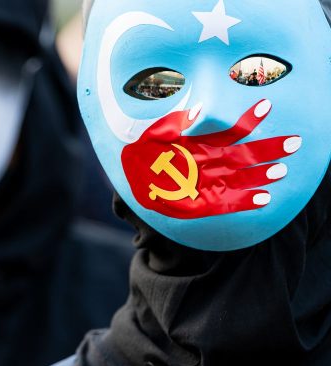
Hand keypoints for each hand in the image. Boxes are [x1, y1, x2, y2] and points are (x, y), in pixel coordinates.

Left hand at [121, 99, 300, 218]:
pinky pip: (228, 203)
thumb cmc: (143, 151)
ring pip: (241, 178)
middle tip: (294, 142)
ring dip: (261, 174)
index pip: (230, 132)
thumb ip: (177, 123)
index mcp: (200, 145)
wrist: (127, 176)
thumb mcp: (155, 132)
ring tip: (280, 170)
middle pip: (244, 156)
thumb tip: (201, 110)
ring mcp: (207, 183)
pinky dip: (246, 201)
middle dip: (268, 149)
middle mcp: (209, 163)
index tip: (265, 105)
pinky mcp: (201, 204)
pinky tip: (264, 198)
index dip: (248, 120)